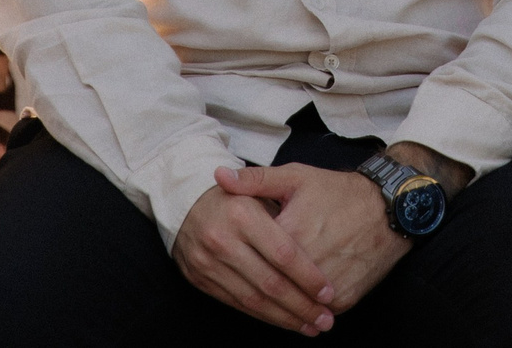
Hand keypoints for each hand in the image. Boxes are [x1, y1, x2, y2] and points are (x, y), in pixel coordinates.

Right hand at [175, 176, 339, 334]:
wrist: (183, 202)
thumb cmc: (234, 196)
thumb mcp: (258, 185)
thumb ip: (290, 206)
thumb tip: (315, 225)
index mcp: (242, 213)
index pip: (283, 254)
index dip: (308, 277)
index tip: (328, 292)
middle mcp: (222, 239)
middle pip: (269, 283)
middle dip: (301, 306)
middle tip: (325, 320)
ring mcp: (208, 262)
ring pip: (253, 299)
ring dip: (285, 318)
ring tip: (310, 326)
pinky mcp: (200, 278)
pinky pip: (237, 303)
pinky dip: (263, 315)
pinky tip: (283, 320)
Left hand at [220, 163, 409, 313]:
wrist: (388, 209)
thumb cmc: (338, 191)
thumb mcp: (296, 177)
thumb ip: (255, 180)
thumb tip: (219, 177)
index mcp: (289, 232)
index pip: (252, 257)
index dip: (238, 262)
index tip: (226, 262)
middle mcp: (309, 262)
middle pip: (270, 286)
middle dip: (252, 289)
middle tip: (239, 289)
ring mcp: (328, 285)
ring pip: (292, 305)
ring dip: (276, 309)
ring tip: (261, 303)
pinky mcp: (344, 298)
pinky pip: (316, 310)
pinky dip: (302, 311)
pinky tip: (291, 309)